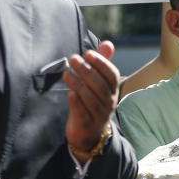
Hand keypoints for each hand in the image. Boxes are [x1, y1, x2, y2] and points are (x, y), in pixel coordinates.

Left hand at [64, 40, 119, 161]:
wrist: (89, 134)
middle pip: (100, 85)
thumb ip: (102, 64)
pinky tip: (69, 94)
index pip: (112, 75)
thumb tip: (108, 43)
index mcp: (112, 90)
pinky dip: (77, 103)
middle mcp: (109, 102)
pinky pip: (83, 113)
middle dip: (87, 71)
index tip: (88, 53)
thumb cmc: (92, 103)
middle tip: (74, 59)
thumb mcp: (98, 84)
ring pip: (91, 99)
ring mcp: (99, 115)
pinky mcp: (87, 125)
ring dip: (79, 84)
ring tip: (66, 74)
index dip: (101, 63)